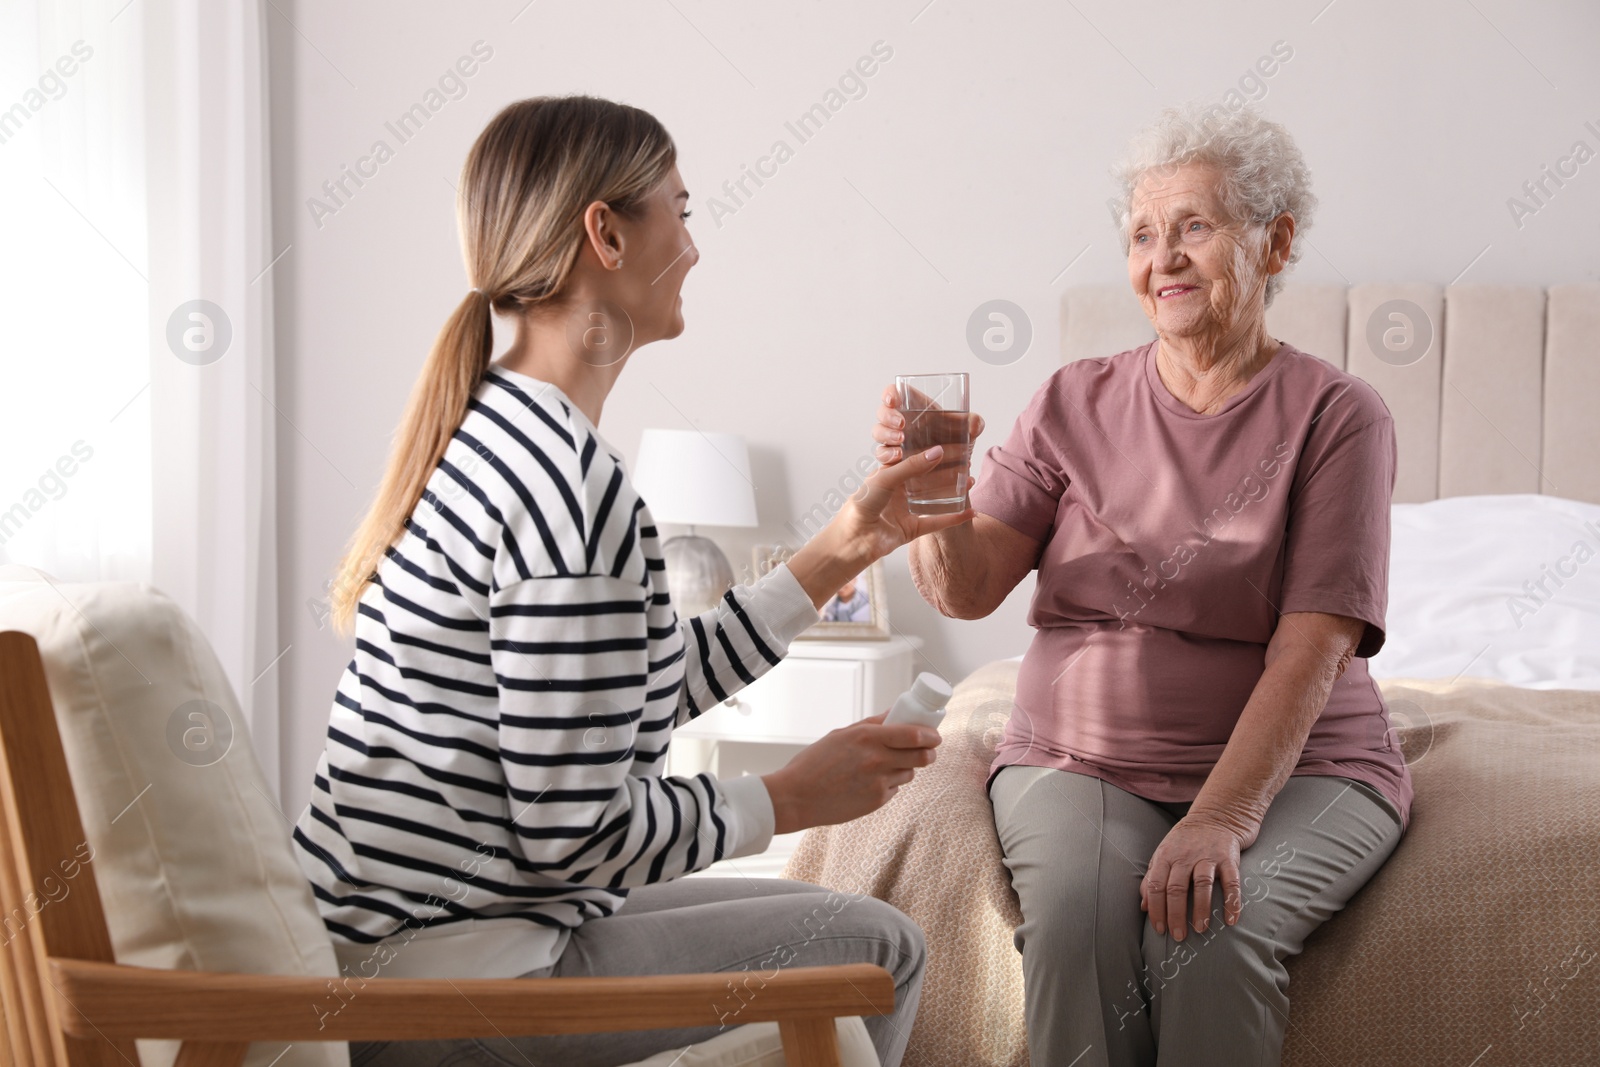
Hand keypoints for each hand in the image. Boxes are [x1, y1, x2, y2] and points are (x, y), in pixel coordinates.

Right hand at [761, 712, 940, 833]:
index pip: (914, 734)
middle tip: (927, 749)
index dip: (931, 734)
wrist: (796, 797)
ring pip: (910, 773)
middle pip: (923, 756)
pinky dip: (889, 783)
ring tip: (887, 765)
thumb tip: (894, 713)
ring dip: (907, 767)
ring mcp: (879, 783)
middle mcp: (877, 760)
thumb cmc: (814, 763)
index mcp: (868, 738)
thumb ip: (872, 724)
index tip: (934, 734)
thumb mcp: (841, 734)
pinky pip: (895, 789)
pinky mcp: (877, 802)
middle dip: (929, 752)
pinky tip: (870, 781)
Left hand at [829, 443, 977, 562]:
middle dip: (946, 469)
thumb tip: (938, 452)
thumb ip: (911, 466)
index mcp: (888, 473)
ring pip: (935, 497)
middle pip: (927, 476)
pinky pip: (937, 521)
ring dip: (953, 491)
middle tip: (966, 460)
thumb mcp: (885, 477)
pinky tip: (970, 511)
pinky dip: (954, 517)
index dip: (929, 449)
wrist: (853, 540)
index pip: (913, 457)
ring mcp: (906, 509)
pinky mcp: (912, 529)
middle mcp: (898, 490)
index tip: (949, 440)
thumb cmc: (862, 504)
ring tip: (970, 481)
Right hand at [871, 384, 984, 465]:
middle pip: (882, 412)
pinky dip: (887, 455)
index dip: (890, 393)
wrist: (953, 469)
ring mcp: (894, 440)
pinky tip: (898, 458)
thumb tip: (974, 425)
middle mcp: (900, 422)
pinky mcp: (892, 459)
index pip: (894, 394)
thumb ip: (973, 423)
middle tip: (902, 424)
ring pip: (878, 433)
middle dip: (888, 416)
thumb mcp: (965, 431)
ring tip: (901, 440)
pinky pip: (882, 455)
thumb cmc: (955, 442)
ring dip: (886, 435)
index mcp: (914, 407)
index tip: (893, 400)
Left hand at [1140, 814, 1250, 938]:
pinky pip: (1231, 882)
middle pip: (1176, 888)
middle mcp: (1185, 856)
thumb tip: (1143, 907)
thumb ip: (1152, 878)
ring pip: (1202, 885)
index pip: (1156, 886)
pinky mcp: (1229, 858)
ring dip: (1201, 910)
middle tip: (1179, 936)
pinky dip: (1232, 902)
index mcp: (1166, 856)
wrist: (1217, 815)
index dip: (1156, 909)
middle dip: (1176, 915)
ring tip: (1200, 929)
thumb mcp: (1164, 854)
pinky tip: (1231, 920)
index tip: (1159, 929)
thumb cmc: (1185, 840)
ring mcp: (1207, 856)